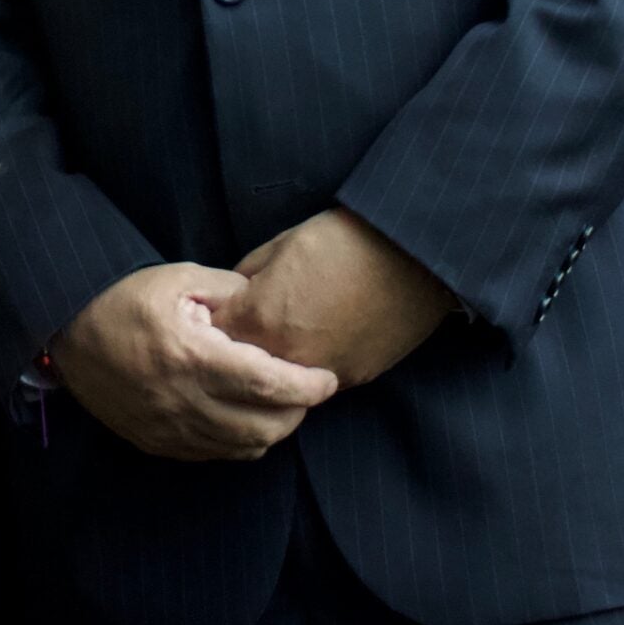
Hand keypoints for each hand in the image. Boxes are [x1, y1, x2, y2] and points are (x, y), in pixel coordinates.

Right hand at [50, 262, 337, 461]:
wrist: (67, 334)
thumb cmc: (124, 299)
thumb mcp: (179, 278)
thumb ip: (231, 289)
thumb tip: (269, 305)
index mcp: (192, 356)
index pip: (267, 384)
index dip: (307, 387)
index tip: (328, 379)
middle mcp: (183, 401)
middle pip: (264, 427)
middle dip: (297, 412)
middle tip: (306, 389)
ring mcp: (170, 429)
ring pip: (243, 448)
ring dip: (272, 430)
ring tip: (280, 403)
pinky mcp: (158, 443)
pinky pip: (215, 456)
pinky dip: (242, 442)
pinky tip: (245, 418)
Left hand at [218, 209, 454, 389]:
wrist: (412, 256)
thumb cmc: (344, 240)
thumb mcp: (280, 245)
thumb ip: (247, 277)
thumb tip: (234, 296)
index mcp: (259, 318)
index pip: (211, 337)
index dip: (213, 323)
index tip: (216, 314)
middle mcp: (284, 356)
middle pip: (241, 368)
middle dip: (236, 350)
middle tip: (246, 326)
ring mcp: (319, 373)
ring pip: (279, 384)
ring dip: (274, 365)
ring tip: (286, 333)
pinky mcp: (353, 379)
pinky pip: (316, 382)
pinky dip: (309, 368)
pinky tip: (318, 340)